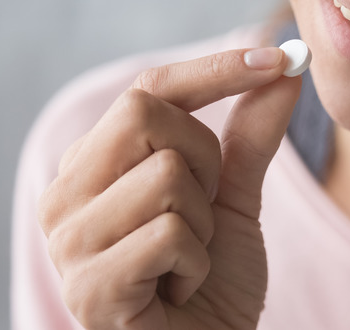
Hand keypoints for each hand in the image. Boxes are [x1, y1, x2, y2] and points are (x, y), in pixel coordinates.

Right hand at [38, 47, 300, 328]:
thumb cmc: (209, 282)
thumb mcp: (234, 198)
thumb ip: (250, 135)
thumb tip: (284, 67)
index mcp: (92, 164)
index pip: (147, 89)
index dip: (214, 69)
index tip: (278, 60)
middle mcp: (65, 193)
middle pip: (144, 113)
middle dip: (204, 158)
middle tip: (205, 209)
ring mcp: (68, 241)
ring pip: (164, 174)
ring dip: (202, 223)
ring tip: (186, 259)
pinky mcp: (87, 288)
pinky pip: (169, 235)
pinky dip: (197, 264)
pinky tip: (178, 290)